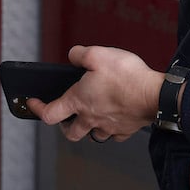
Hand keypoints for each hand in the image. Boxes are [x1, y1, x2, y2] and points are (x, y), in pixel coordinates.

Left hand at [28, 45, 163, 142]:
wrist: (156, 95)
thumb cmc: (126, 77)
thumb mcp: (97, 54)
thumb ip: (80, 54)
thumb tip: (72, 56)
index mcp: (79, 101)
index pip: (49, 113)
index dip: (38, 108)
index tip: (33, 103)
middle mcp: (91, 118)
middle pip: (70, 132)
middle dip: (64, 125)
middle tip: (65, 116)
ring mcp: (109, 126)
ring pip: (92, 135)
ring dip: (88, 128)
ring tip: (92, 116)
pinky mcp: (126, 129)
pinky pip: (114, 135)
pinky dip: (111, 129)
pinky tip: (114, 118)